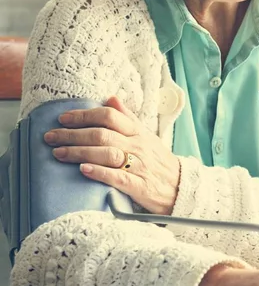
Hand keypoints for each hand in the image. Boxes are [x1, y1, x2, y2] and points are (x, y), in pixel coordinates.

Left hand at [44, 96, 179, 214]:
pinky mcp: (139, 186)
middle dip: (73, 134)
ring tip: (58, 153)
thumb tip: (111, 98)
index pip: (110, 117)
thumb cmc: (158, 160)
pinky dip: (99, 172)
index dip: (85, 116)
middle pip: (102, 135)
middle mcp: (138, 146)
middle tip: (50, 136)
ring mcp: (138, 166)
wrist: (179, 186)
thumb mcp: (147, 135)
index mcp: (138, 132)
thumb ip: (128, 118)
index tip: (64, 118)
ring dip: (79, 152)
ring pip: (107, 154)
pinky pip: (117, 178)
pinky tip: (82, 170)